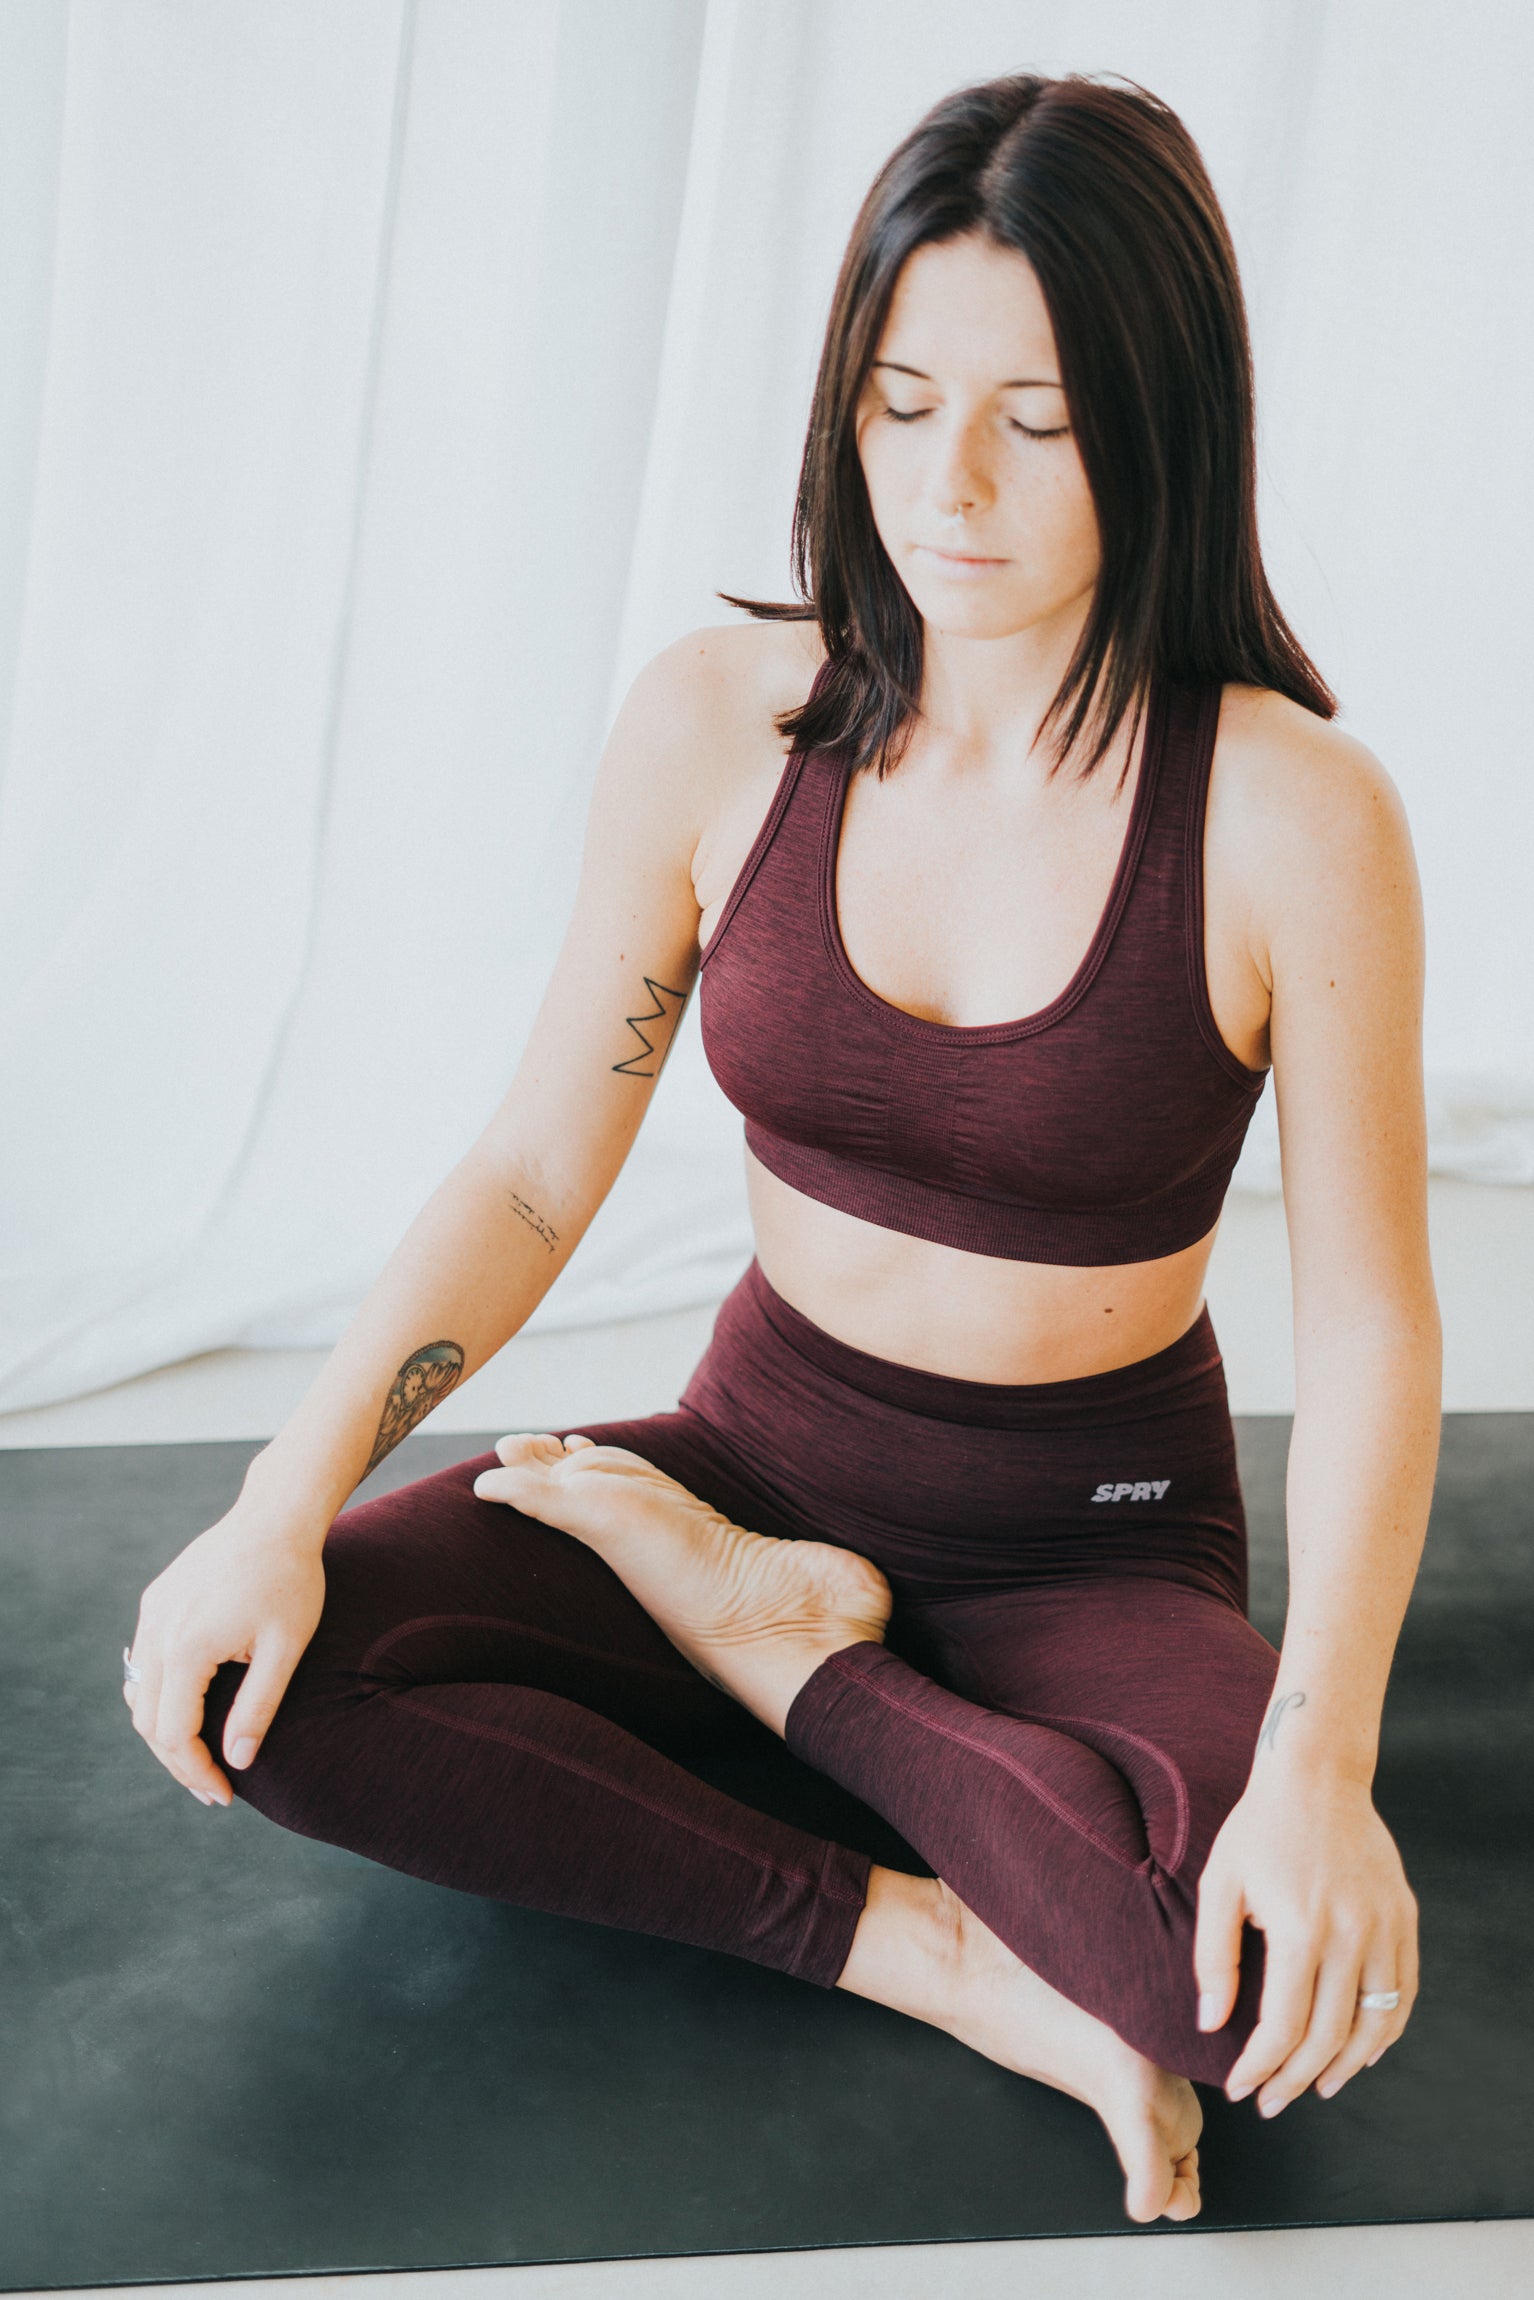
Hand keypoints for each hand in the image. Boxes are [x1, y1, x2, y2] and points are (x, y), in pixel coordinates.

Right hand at [122, 1504, 326, 1806]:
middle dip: (178, 1761)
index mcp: (186, 1649)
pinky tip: (191, 1709)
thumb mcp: (285, 1650)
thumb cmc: (292, 1580)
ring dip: (165, 1730)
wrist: (277, 1516)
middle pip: (148, 1721)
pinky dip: (160, 1695)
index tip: (224, 1797)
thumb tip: (237, 1762)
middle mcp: (156, 1632)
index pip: (174, 1735)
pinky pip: (144, 1662)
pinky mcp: (157, 1600)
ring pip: (139, 1694)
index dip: (196, 1773)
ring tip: (201, 1756)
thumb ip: (258, 1708)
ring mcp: (152, 1614)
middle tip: (213, 1788)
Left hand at [1193, 1769, 1417, 2114]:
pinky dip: (1386, 2031)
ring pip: (1375, 2025)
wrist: (1317, 1774)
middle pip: (1329, 2036)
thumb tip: (1212, 2025)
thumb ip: (1214, 1959)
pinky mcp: (1403, 1918)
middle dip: (1295, 2079)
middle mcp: (1350, 1933)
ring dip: (1346, 2067)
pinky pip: (1403, 1992)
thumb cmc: (1257, 1828)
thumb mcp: (1220, 1884)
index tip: (1239, 2088)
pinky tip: (1362, 2051)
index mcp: (1300, 1928)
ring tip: (1316, 2087)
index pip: (1283, 2027)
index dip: (1259, 2067)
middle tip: (1270, 2101)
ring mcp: (1384, 1927)